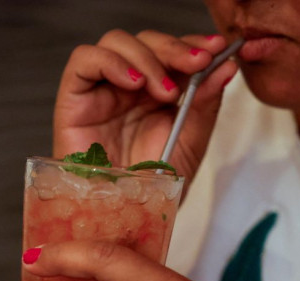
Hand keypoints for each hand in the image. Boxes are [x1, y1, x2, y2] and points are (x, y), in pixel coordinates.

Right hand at [53, 31, 237, 182]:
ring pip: (116, 42)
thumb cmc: (151, 189)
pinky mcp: (73, 100)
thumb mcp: (190, 142)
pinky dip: (110, 61)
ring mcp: (100, 92)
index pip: (171, 51)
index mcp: (155, 94)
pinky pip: (83, 61)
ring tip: (164, 91)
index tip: (218, 47)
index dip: (192, 43)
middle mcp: (127, 88)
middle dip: (175, 47)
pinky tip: (133, 82)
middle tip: (197, 64)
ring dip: (147, 56)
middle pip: (146, 41)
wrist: (122, 220)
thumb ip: (206, 102)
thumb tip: (226, 64)